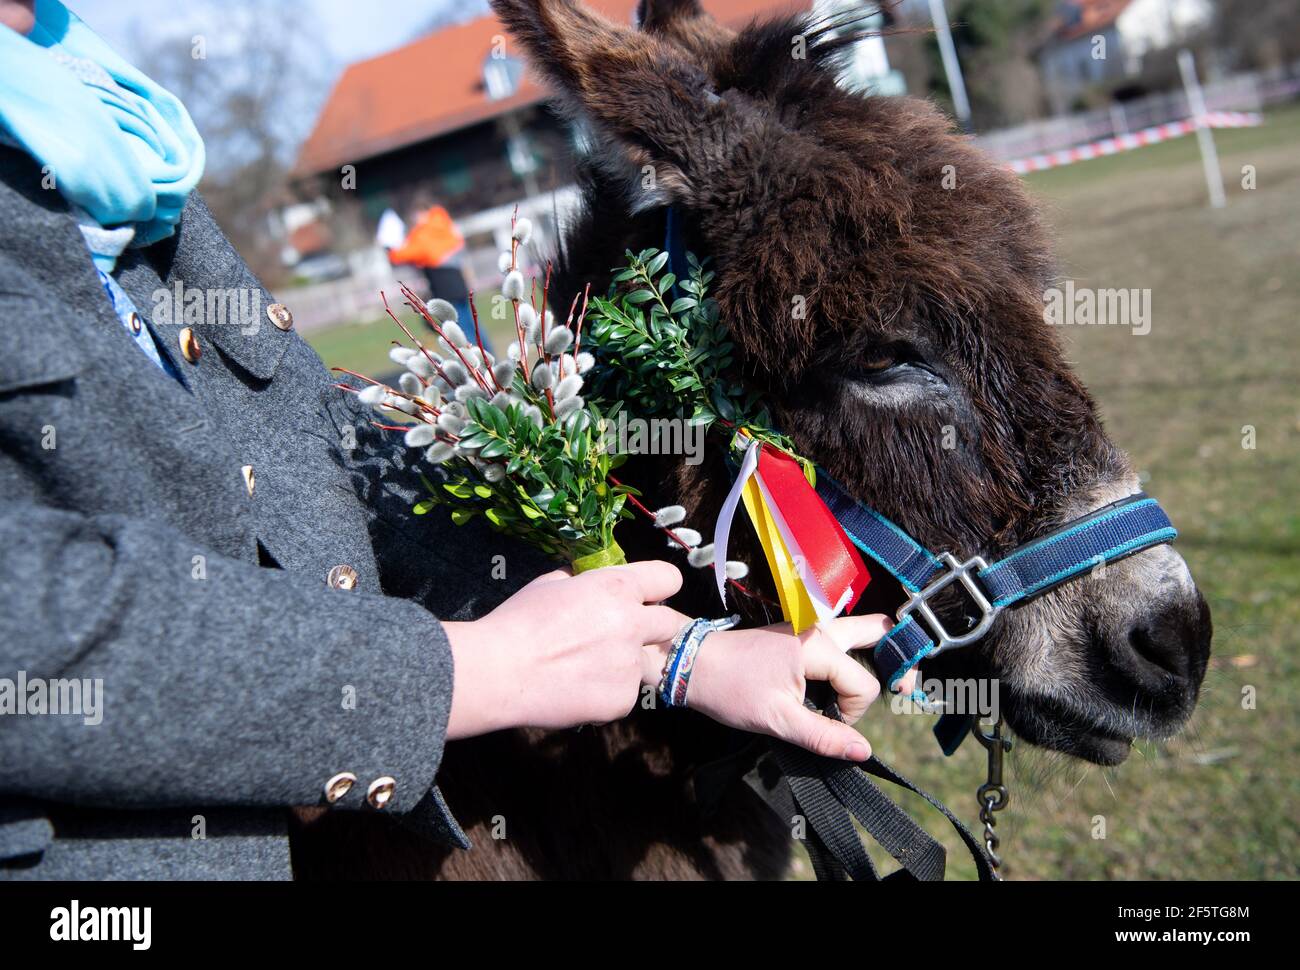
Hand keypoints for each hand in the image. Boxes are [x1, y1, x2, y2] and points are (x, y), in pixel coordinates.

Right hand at [444, 561, 683, 737]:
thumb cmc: (517, 622)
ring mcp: (630, 665)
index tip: (647, 597)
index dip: (657, 588)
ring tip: (582, 667)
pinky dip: (606, 692)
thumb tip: (588, 579)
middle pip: (669, 623)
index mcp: (616, 588)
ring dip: (622, 663)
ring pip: (642, 662)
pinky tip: (576, 689)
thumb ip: (581, 580)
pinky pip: (624, 693)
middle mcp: (632, 624)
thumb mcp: (550, 583)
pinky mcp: (622, 699)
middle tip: (617, 636)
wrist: (498, 672)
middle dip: (649, 628)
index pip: (668, 579)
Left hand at [683, 616, 915, 761]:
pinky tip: (849, 678)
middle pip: (880, 630)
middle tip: (905, 688)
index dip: (853, 712)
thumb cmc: (730, 690)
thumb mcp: (777, 720)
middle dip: (899, 658)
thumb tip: (863, 752)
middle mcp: (821, 628)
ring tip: (891, 678)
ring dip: (878, 652)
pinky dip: (855, 654)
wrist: (694, 664)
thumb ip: (823, 735)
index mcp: (818, 646)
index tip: (829, 723)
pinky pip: (842, 638)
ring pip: (862, 629)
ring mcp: (811, 627)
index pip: (864, 684)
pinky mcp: (802, 633)